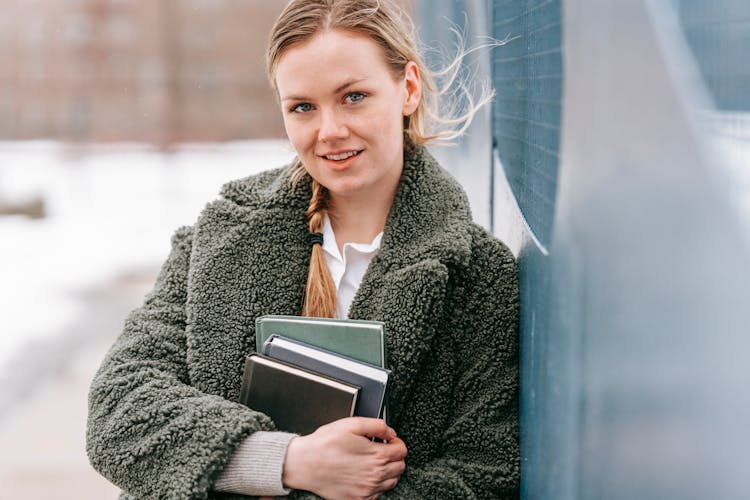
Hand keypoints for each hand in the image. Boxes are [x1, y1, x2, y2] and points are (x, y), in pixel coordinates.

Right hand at [282, 417, 407, 498]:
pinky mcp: (359, 499)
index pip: (402, 450)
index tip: (390, 441)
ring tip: (373, 463)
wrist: (304, 464)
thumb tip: (390, 431)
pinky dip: (376, 485)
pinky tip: (365, 475)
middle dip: (394, 457)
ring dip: (388, 472)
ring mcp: (367, 490)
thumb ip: (376, 425)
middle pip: (400, 467)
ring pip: (392, 482)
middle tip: (382, 450)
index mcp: (377, 455)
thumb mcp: (351, 424)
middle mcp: (375, 475)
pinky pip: (378, 494)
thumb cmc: (324, 444)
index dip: (397, 442)